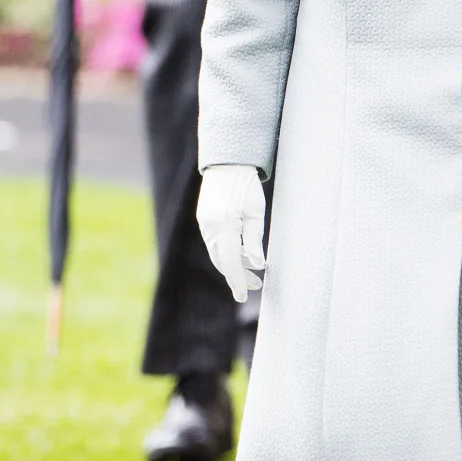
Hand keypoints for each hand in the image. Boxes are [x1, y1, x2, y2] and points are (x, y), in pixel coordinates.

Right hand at [196, 165, 265, 303]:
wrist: (227, 163)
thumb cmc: (246, 185)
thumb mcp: (256, 212)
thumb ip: (254, 240)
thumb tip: (256, 265)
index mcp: (223, 226)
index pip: (229, 262)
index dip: (237, 281)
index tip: (242, 297)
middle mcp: (209, 228)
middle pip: (222, 261)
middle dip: (237, 276)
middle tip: (256, 286)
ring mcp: (204, 224)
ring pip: (217, 253)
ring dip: (233, 264)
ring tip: (253, 272)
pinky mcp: (204, 220)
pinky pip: (215, 243)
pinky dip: (227, 252)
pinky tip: (241, 255)